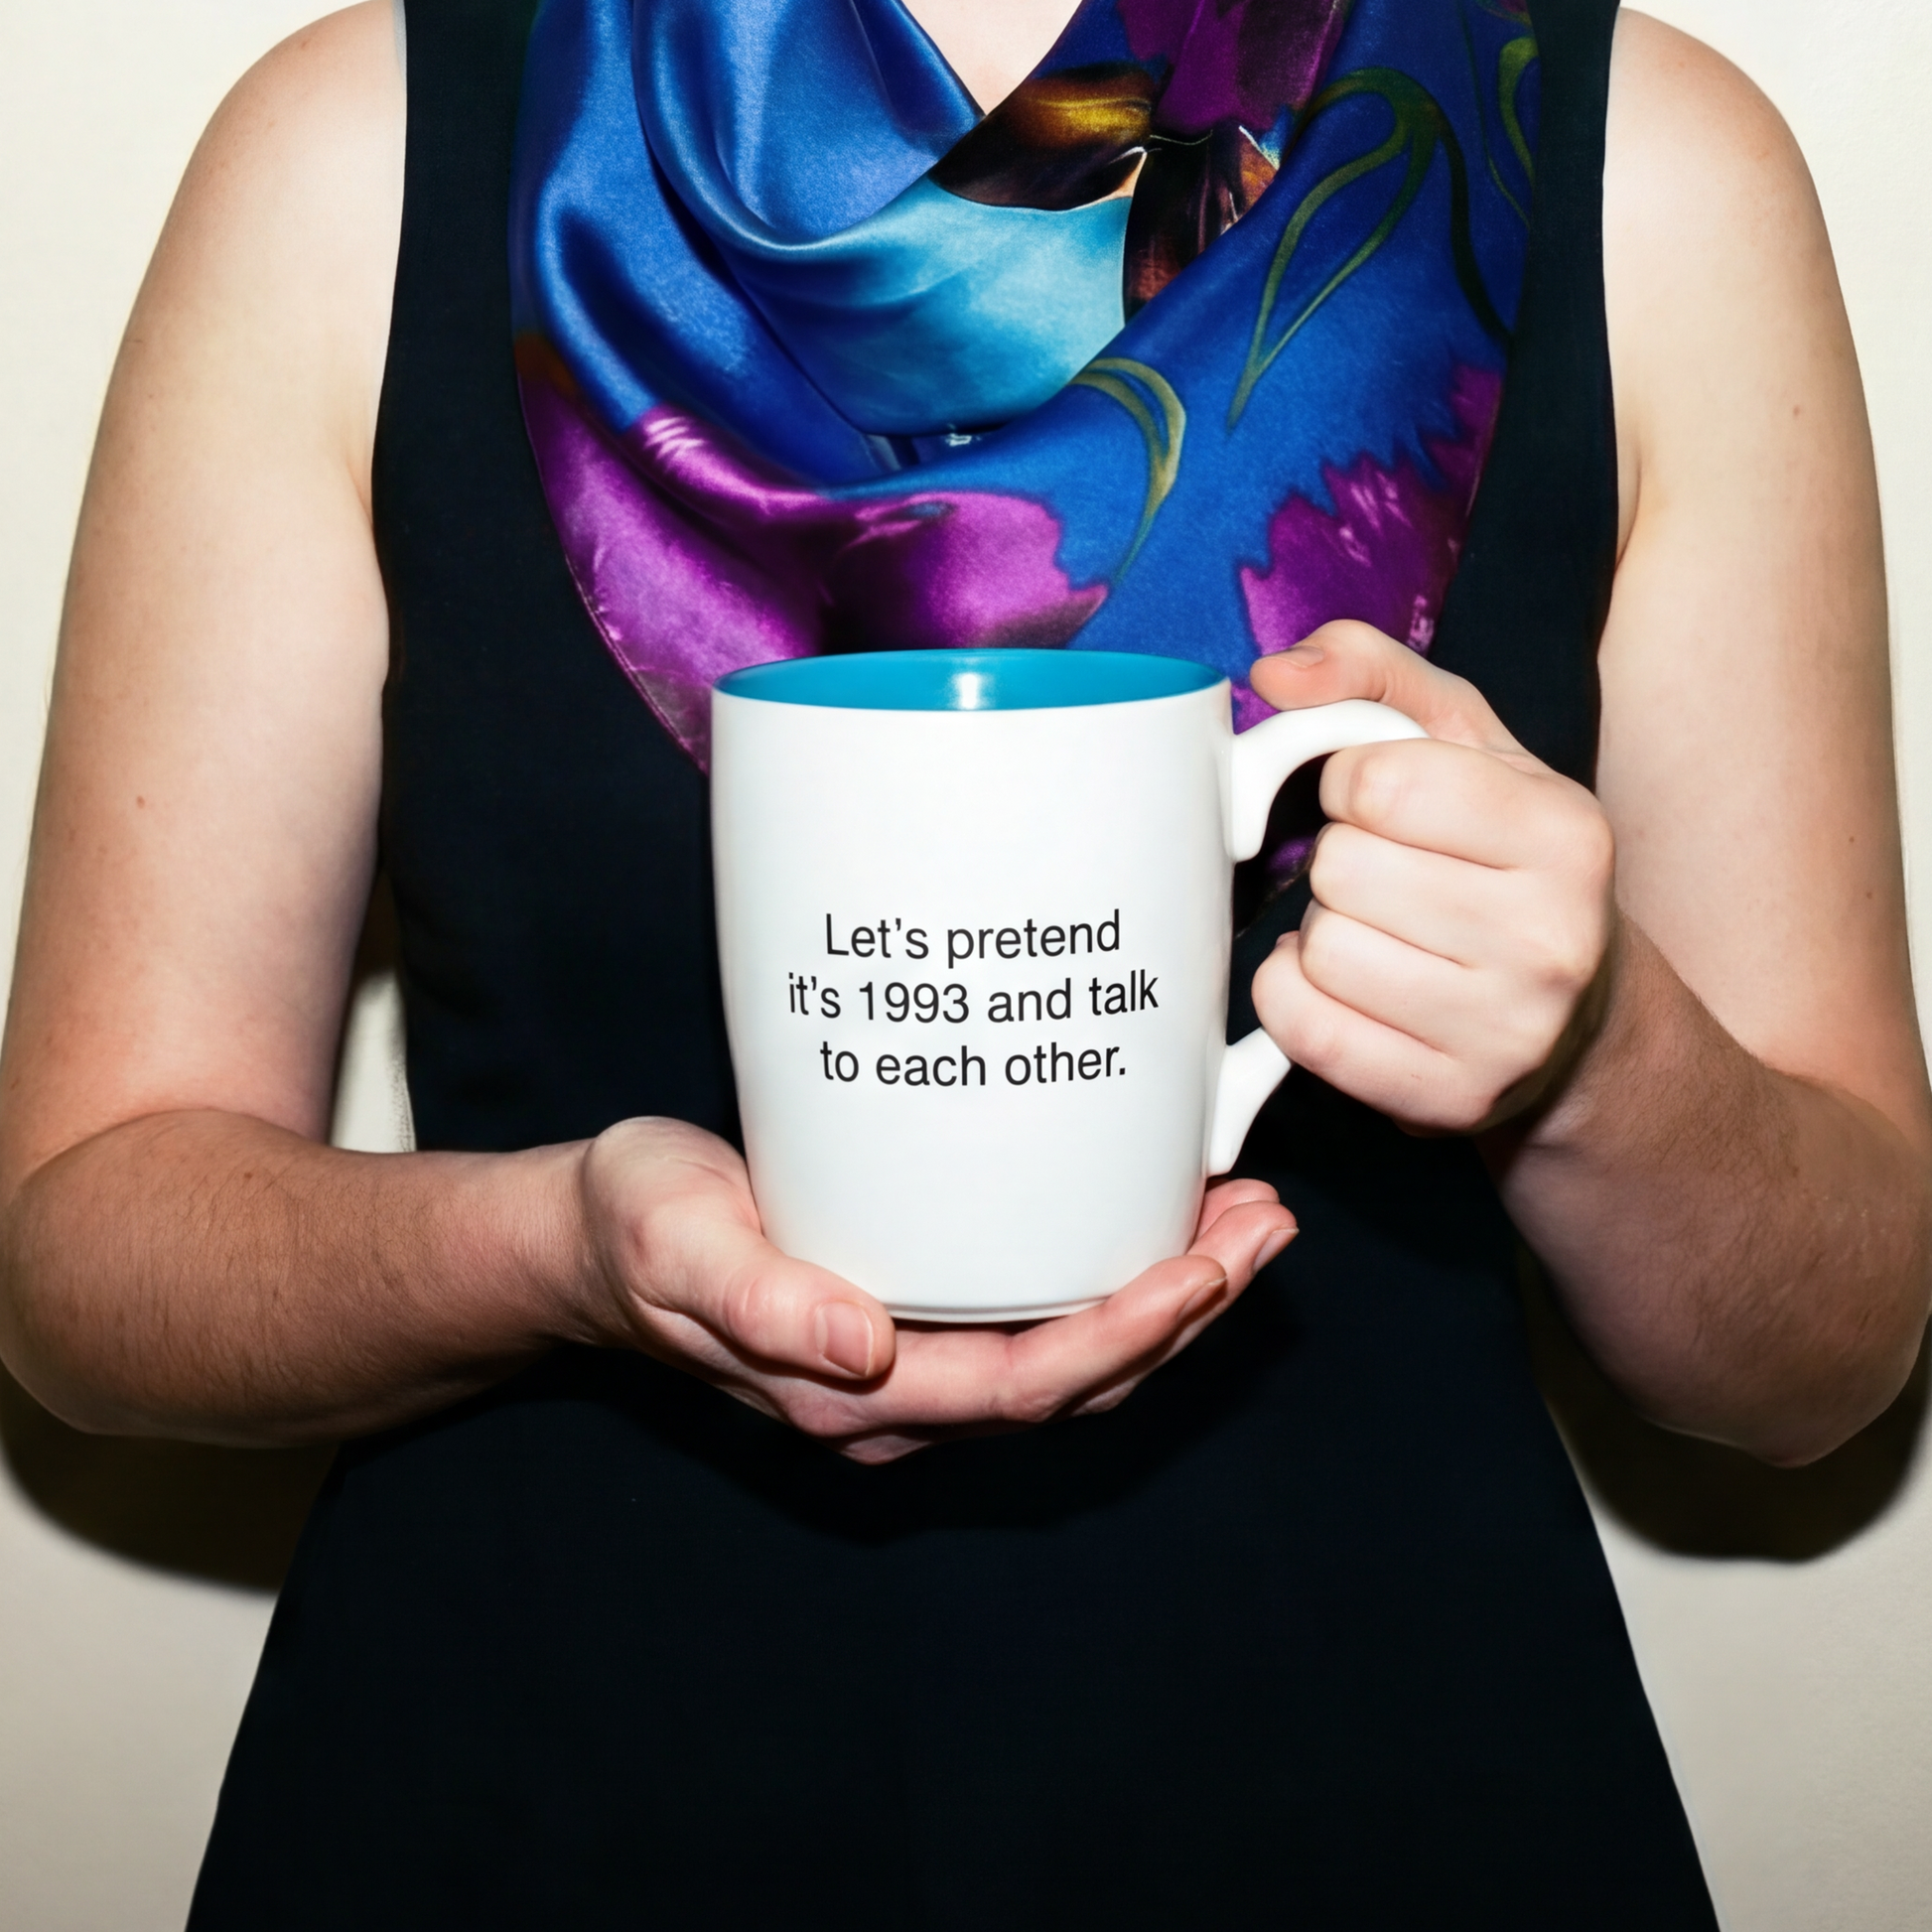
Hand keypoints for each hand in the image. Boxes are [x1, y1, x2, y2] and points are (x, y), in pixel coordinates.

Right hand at [577, 1117, 1295, 1463]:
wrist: (593, 1242)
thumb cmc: (633, 1230)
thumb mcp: (678, 1244)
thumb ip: (760, 1298)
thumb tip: (864, 1348)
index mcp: (852, 1393)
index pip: (1024, 1385)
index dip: (1125, 1335)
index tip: (1204, 1269)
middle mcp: (900, 1396)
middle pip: (1077, 1379)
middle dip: (1184, 1312)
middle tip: (1265, 1227)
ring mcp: (916, 1365)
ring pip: (1073, 1355)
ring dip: (1169, 1297)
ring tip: (1247, 1222)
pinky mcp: (921, 1318)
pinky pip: (1042, 1316)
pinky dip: (1114, 1275)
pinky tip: (1157, 1219)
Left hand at [1249, 621, 1616, 1133]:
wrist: (1573, 1019)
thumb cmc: (1501, 862)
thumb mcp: (1464, 746)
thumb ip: (1370, 676)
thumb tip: (1274, 676)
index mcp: (1566, 831)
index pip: (1378, 780)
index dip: (1352, 787)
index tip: (1384, 808)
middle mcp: (1552, 938)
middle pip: (1339, 870)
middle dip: (1341, 866)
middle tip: (1389, 885)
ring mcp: (1507, 1033)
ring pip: (1317, 950)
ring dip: (1323, 936)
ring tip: (1381, 938)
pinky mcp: (1449, 1101)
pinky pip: (1303, 1028)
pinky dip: (1297, 1000)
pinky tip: (1350, 990)